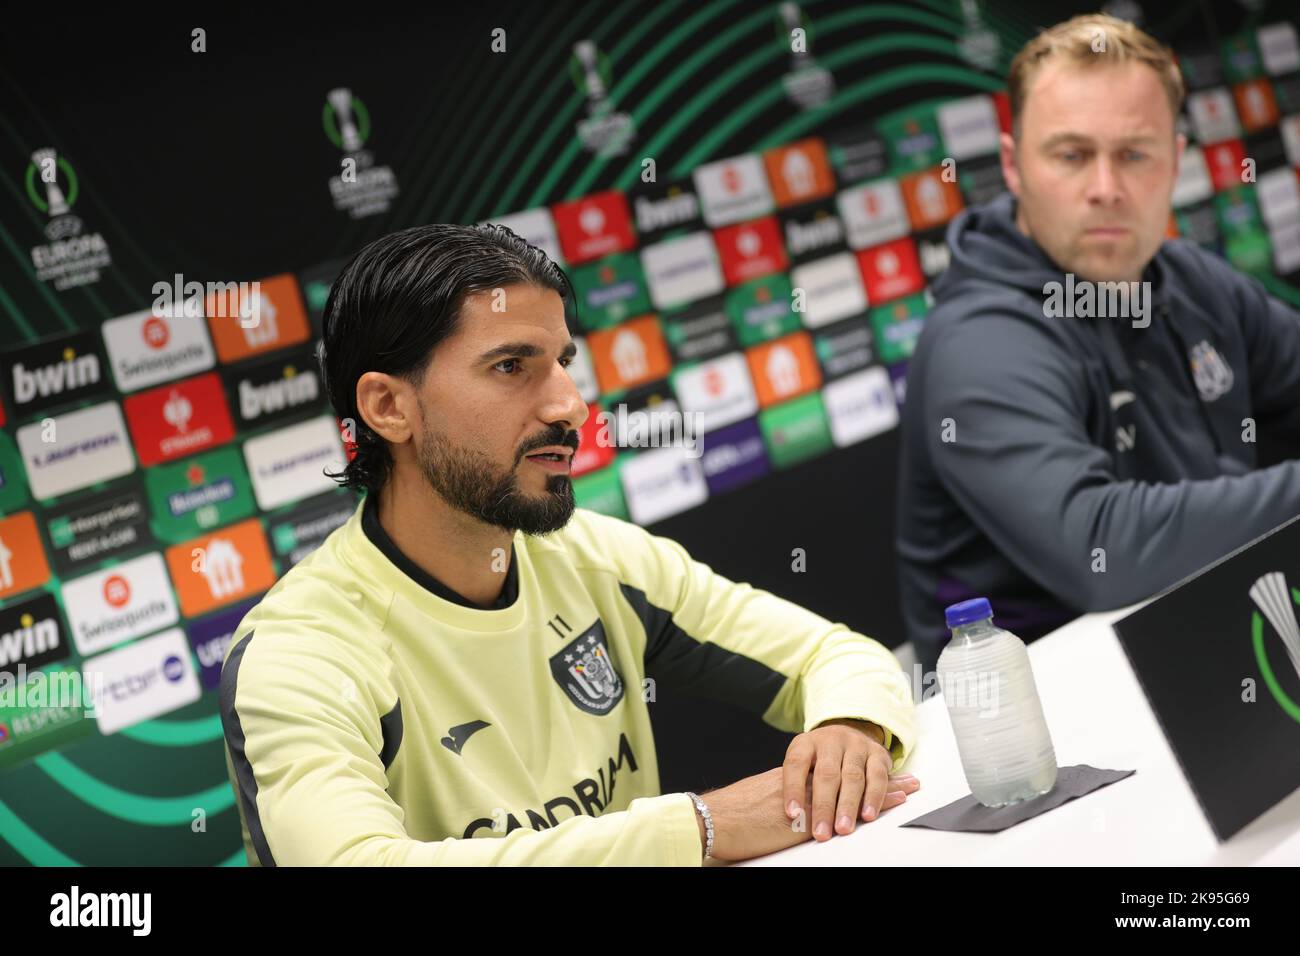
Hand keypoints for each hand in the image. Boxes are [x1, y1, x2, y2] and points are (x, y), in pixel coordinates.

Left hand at [782, 718, 919, 840]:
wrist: (849, 735)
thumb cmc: (820, 760)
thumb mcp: (803, 765)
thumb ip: (800, 787)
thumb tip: (793, 819)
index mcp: (806, 743)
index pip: (796, 763)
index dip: (793, 789)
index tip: (793, 815)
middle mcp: (831, 741)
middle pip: (826, 774)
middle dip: (823, 806)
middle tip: (821, 833)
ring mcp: (856, 745)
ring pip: (852, 776)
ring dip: (848, 805)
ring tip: (843, 828)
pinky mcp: (878, 753)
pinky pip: (877, 777)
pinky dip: (873, 798)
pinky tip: (868, 815)